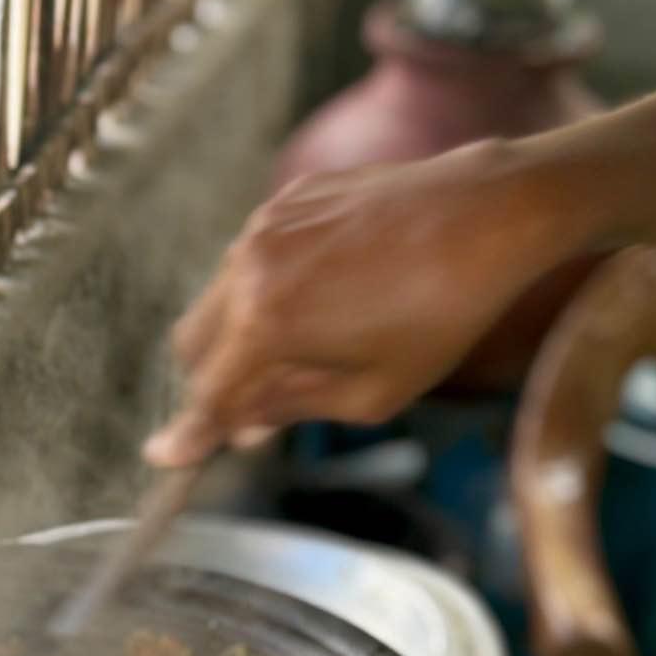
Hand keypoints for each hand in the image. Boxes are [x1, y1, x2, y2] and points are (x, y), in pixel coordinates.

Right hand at [145, 139, 581, 466]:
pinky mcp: (289, 199)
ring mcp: (265, 226)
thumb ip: (290, 409)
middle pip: (192, 346)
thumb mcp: (370, 394)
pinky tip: (328, 294)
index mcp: (267, 324)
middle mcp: (250, 268)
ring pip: (217, 298)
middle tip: (257, 405)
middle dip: (214, 381)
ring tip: (307, 344)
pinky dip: (267, 289)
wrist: (491, 214)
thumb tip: (241, 426)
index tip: (165, 457)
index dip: (192, 433)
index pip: (210, 394)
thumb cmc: (442, 314)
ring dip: (239, 334)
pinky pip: (252, 258)